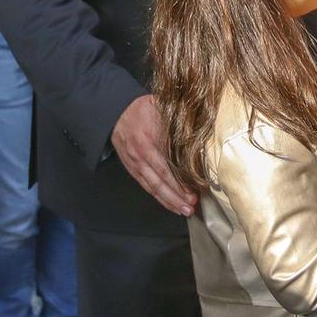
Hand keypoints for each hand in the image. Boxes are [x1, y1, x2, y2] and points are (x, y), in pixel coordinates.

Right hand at [112, 95, 196, 216]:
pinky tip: (172, 206)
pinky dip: (161, 198)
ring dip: (171, 200)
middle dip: (178, 194)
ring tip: (186, 210)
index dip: (183, 177)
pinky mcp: (133, 170)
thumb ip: (177, 118)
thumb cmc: (142, 109)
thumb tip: (201, 125)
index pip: (169, 162)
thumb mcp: (160, 107)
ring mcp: (137, 164)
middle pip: (163, 179)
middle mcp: (143, 154)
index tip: (198, 186)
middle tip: (194, 204)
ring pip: (155, 187)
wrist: (116, 114)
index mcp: (151, 138)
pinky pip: (148, 187)